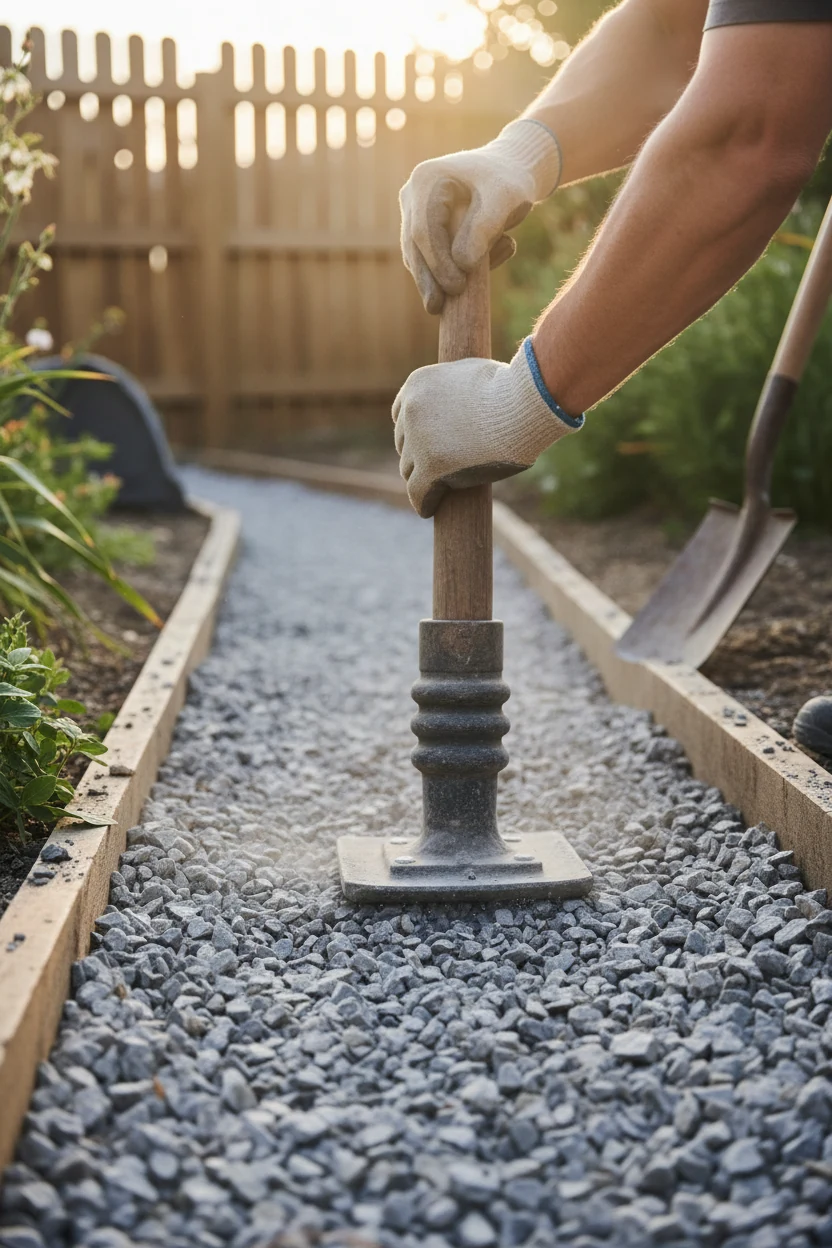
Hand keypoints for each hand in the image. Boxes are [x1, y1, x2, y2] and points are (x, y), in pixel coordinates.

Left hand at [393, 338, 582, 516]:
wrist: (522, 404)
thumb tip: (463, 402)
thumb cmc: (511, 390)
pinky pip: (418, 493)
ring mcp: (419, 440)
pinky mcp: (431, 467)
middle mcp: (412, 410)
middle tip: (435, 471)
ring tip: (436, 491)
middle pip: (404, 444)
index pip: (402, 415)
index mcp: (418, 385)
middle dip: (418, 456)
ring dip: (421, 480)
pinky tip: (429, 510)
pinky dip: (424, 503)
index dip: (414, 433)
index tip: (426, 445)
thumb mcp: (473, 376)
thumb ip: (456, 389)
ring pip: (409, 470)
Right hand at [399, 119, 561, 313]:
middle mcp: (412, 195)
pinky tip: (472, 281)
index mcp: (426, 180)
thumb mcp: (504, 199)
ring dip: (433, 281)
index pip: (424, 229)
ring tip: (449, 305)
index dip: (437, 262)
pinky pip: (427, 258)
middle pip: (414, 245)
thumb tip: (462, 265)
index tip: (456, 287)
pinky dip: (445, 272)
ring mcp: (414, 213)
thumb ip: (484, 228)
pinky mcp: (423, 230)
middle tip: (437, 308)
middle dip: (428, 278)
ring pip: (417, 255)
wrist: (510, 173)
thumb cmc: (509, 182)